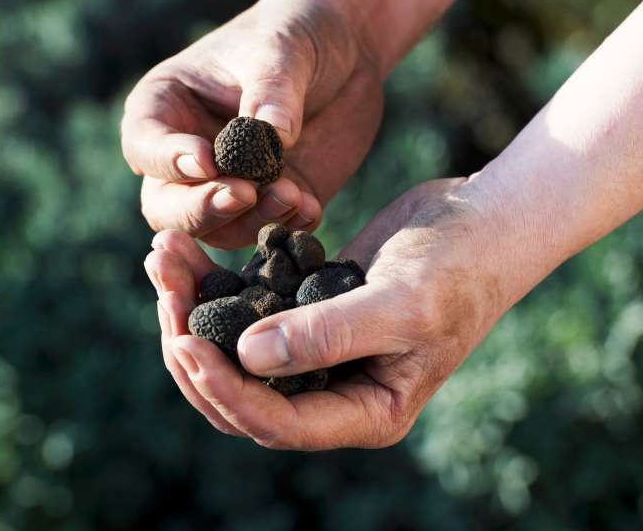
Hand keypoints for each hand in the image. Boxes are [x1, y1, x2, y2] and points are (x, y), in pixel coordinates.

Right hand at [122, 0, 382, 248]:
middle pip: (168, 207)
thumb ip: (272, 92)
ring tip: (291, 194)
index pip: (144, 146)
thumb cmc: (297, 34)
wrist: (350, 51)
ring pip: (218, 230)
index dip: (167, 161)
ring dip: (251, 221)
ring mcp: (231, 184)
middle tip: (243, 194)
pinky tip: (309, 205)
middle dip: (201, 209)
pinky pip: (270, 230)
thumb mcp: (283, 50)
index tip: (207, 161)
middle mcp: (191, 156)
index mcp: (168, 109)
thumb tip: (273, 139)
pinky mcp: (273, 202)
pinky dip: (287, 226)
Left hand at [144, 178, 512, 448]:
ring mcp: (318, 350)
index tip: (185, 340)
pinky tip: (188, 252)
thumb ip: (329, 335)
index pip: (277, 421)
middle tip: (162, 290)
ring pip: (235, 348)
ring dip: (192, 309)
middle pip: (242, 391)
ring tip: (161, 257)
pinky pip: (248, 308)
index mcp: (364, 410)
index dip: (225, 389)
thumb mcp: (404, 304)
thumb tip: (247, 357)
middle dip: (194, 346)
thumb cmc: (460, 268)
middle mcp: (334, 389)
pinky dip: (215, 284)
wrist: (480, 222)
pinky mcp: (306, 308)